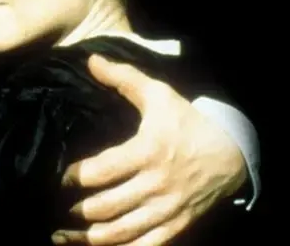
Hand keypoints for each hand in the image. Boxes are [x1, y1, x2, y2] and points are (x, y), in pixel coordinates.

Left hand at [54, 55, 246, 245]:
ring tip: (61, 236)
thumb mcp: (159, 95)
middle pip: (104, 207)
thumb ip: (124, 78)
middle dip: (75, 211)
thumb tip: (91, 60)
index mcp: (147, 151)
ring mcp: (166, 210)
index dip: (73, 177)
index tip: (59, 176)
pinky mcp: (176, 226)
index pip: (101, 171)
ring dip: (86, 239)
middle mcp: (155, 184)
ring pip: (119, 233)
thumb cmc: (188, 122)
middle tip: (56, 208)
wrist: (233, 153)